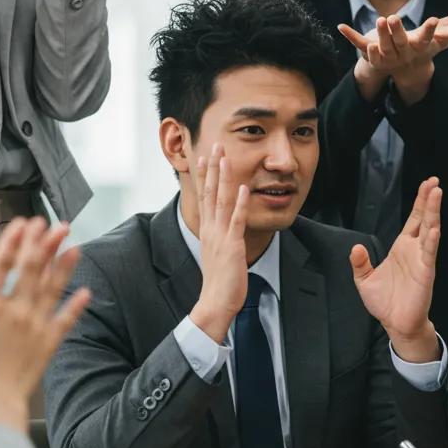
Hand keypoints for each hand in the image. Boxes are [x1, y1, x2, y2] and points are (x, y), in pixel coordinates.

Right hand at [0, 218, 89, 431]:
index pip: (3, 265)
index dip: (13, 242)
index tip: (24, 222)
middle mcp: (16, 310)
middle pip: (33, 270)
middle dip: (44, 244)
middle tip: (56, 224)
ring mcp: (36, 325)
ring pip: (53, 289)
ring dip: (64, 267)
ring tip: (75, 247)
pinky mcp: (49, 341)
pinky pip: (66, 320)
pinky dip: (76, 306)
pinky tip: (86, 292)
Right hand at [188, 145, 249, 343]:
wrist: (215, 302)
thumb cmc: (220, 281)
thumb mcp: (217, 253)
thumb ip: (219, 237)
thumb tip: (221, 228)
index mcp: (207, 230)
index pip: (203, 196)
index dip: (204, 175)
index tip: (205, 156)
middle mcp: (210, 229)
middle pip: (209, 192)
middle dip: (212, 168)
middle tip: (214, 146)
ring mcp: (220, 236)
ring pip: (221, 201)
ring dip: (224, 178)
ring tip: (226, 158)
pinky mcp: (232, 245)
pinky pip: (236, 220)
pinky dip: (240, 203)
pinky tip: (244, 187)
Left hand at [340, 1, 447, 104]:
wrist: (405, 70)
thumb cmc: (424, 46)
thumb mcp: (443, 34)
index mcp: (421, 45)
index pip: (429, 37)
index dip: (432, 30)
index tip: (434, 20)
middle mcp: (404, 50)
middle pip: (402, 40)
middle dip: (398, 30)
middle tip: (393, 17)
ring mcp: (386, 52)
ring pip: (381, 42)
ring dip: (378, 33)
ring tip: (376, 19)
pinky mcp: (370, 51)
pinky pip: (359, 44)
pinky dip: (350, 36)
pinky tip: (341, 26)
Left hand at [350, 177, 440, 360]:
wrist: (396, 324)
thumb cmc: (385, 302)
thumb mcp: (364, 280)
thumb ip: (360, 263)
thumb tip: (356, 247)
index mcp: (402, 248)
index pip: (413, 219)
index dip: (420, 202)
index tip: (426, 184)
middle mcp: (414, 250)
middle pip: (424, 218)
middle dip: (429, 199)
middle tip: (434, 181)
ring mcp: (422, 259)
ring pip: (430, 229)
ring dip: (433, 212)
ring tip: (437, 193)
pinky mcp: (426, 272)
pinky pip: (429, 252)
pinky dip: (432, 239)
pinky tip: (434, 226)